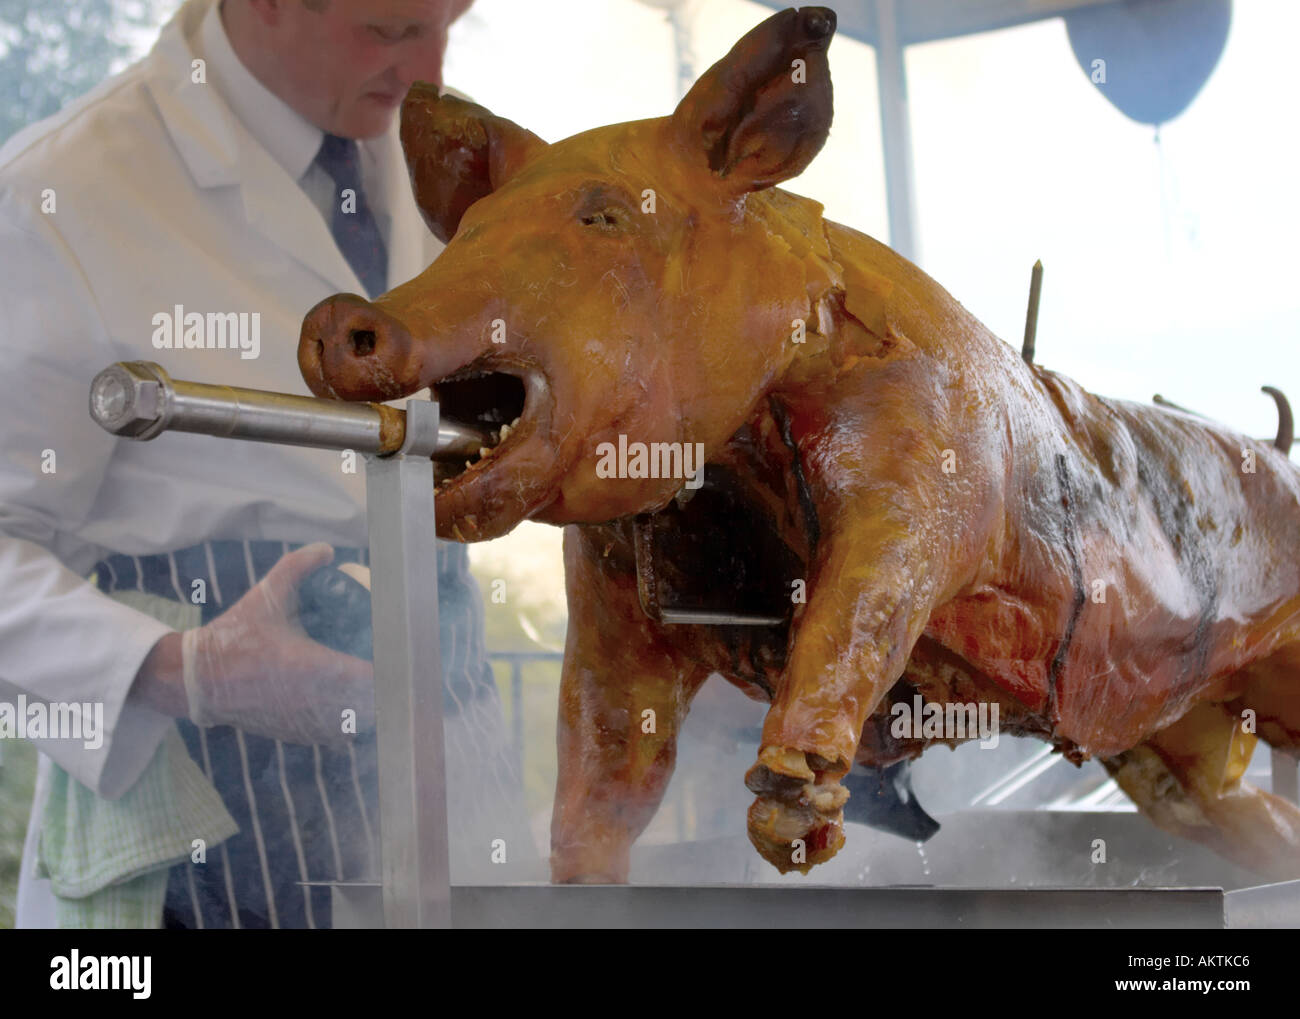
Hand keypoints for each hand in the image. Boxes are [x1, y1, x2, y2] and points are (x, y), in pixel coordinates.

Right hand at [135, 543, 374, 747]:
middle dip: (385, 690)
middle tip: (389, 669)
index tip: (397, 655)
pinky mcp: (298, 736)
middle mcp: (313, 701)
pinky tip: (350, 706)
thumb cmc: (235, 636)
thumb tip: (326, 549)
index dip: (390, 669)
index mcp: (312, 666)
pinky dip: (348, 725)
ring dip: (369, 710)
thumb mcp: (265, 595)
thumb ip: (297, 567)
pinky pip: (337, 737)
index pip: (370, 677)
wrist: (198, 680)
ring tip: (376, 688)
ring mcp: (306, 723)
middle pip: (372, 707)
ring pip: (357, 727)